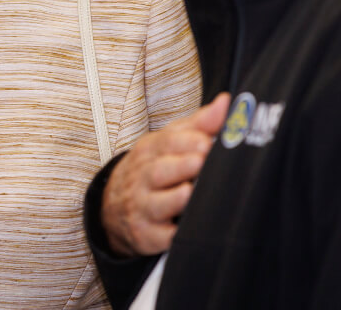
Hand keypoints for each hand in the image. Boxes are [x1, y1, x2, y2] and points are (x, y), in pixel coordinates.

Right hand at [100, 93, 229, 257]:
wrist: (115, 206)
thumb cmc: (152, 168)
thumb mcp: (168, 142)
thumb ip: (198, 123)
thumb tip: (225, 102)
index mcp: (149, 152)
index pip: (166, 143)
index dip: (188, 141)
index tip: (208, 141)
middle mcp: (142, 179)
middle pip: (160, 171)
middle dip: (181, 166)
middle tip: (202, 161)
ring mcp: (142, 208)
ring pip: (158, 204)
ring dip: (176, 199)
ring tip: (191, 191)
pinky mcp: (146, 235)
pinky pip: (162, 237)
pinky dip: (174, 235)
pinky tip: (190, 227)